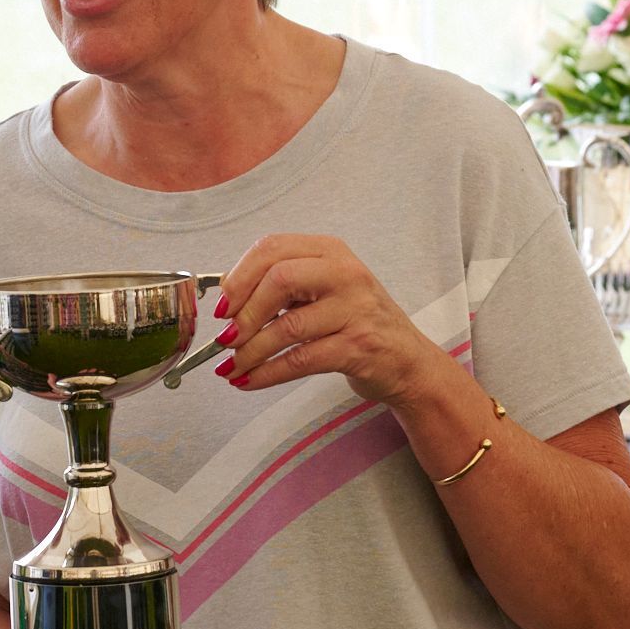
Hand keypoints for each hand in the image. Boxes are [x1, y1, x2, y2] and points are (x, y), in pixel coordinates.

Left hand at [214, 234, 438, 406]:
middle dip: (243, 313)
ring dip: (250, 351)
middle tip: (225, 337)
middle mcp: (345, 274)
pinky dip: (267, 373)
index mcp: (329, 252)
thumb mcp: (320, 291)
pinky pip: (300, 360)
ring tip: (232, 366)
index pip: (272, 249)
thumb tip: (226, 291)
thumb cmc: (356, 323)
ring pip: (287, 326)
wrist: (407, 361)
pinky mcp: (358, 347)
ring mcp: (356, 310)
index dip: (238, 277)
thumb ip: (280, 285)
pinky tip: (248, 380)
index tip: (221, 305)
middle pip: (278, 279)